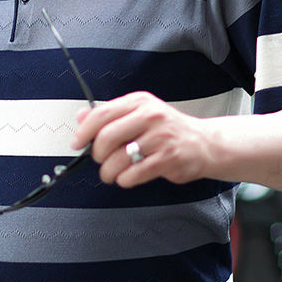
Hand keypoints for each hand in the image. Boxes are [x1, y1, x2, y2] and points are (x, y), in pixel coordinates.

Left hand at [71, 91, 211, 188]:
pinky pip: (134, 173)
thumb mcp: (140, 113)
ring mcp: (160, 138)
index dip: (84, 131)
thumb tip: (80, 116)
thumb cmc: (167, 130)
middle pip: (107, 136)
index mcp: (139, 102)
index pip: (102, 113)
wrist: (204, 143)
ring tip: (111, 173)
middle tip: (99, 160)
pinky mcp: (168, 159)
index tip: (76, 143)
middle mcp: (150, 116)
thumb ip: (111, 115)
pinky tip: (127, 177)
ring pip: (119, 158)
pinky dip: (125, 179)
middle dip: (96, 153)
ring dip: (108, 171)